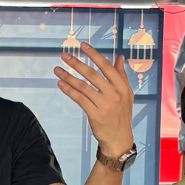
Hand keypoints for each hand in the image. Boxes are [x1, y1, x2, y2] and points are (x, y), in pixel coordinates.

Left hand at [54, 43, 134, 158]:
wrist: (119, 138)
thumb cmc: (122, 114)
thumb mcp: (127, 94)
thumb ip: (122, 75)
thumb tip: (119, 57)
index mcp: (122, 86)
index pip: (106, 66)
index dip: (94, 54)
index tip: (82, 45)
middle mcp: (114, 94)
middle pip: (92, 75)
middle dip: (76, 63)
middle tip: (64, 55)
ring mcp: (105, 105)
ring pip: (83, 87)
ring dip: (68, 77)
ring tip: (57, 70)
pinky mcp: (95, 115)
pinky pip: (79, 99)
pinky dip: (69, 91)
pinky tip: (61, 84)